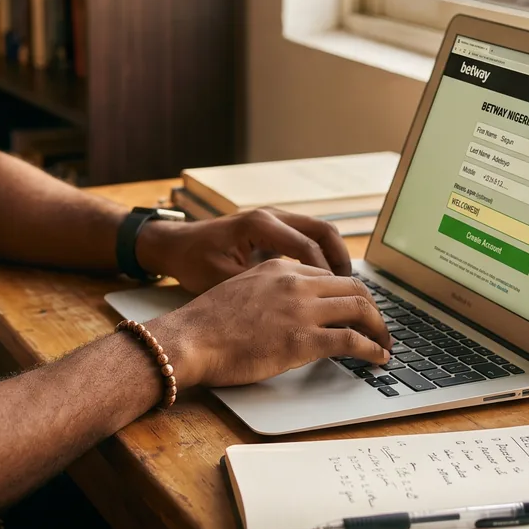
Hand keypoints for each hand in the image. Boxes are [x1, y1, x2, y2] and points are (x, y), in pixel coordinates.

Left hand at [136, 208, 351, 293]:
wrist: (172, 246)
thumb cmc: (193, 263)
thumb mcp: (223, 279)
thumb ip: (260, 291)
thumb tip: (296, 313)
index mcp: (260, 225)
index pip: (309, 247)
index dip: (330, 277)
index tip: (341, 302)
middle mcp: (271, 216)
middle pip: (324, 232)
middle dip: (343, 264)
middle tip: (356, 296)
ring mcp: (273, 219)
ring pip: (319, 233)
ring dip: (335, 259)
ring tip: (345, 291)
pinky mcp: (271, 229)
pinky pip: (306, 239)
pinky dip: (320, 259)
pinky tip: (323, 285)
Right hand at [148, 258, 390, 388]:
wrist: (190, 339)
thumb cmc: (206, 323)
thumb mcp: (240, 289)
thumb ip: (268, 292)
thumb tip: (285, 309)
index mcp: (280, 267)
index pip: (328, 275)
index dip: (348, 294)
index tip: (355, 309)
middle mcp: (295, 282)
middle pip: (352, 287)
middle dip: (371, 308)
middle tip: (378, 326)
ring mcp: (301, 309)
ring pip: (359, 309)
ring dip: (379, 328)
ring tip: (385, 344)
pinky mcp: (304, 340)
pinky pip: (352, 341)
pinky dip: (372, 349)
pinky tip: (378, 358)